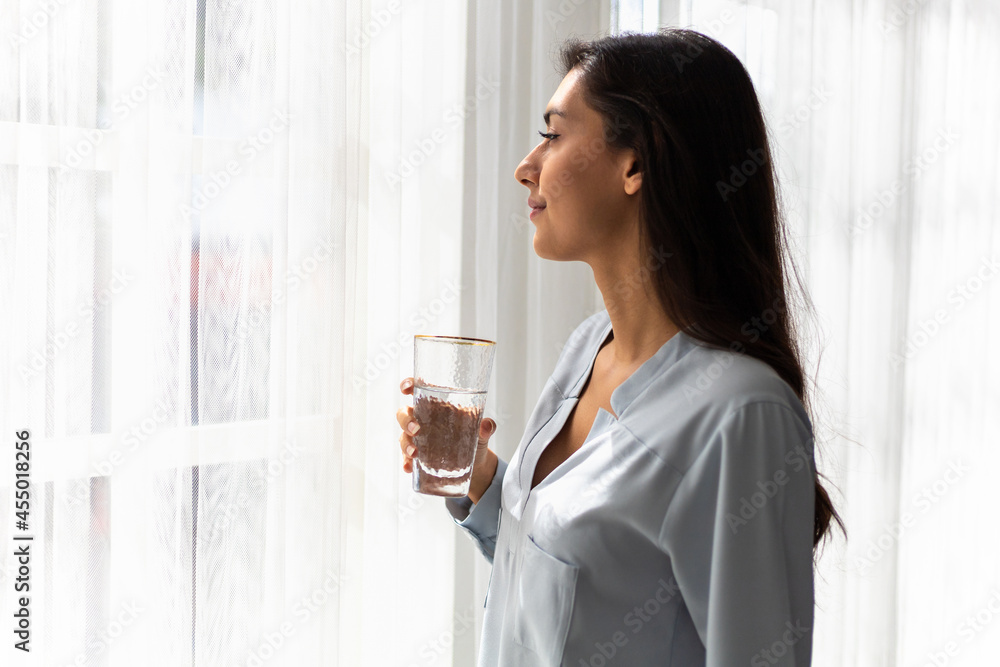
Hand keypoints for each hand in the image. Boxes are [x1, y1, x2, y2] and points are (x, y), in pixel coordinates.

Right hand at [397, 376, 498, 501]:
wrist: (476, 465)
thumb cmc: (475, 439)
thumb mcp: (481, 433)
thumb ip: (485, 428)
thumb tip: (487, 425)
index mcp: (437, 407)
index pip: (419, 391)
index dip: (409, 385)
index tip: (406, 389)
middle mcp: (424, 420)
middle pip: (404, 413)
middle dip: (406, 419)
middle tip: (416, 430)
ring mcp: (419, 439)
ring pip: (403, 435)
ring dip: (405, 443)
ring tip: (414, 454)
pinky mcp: (419, 457)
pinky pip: (406, 457)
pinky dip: (406, 462)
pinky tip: (409, 467)